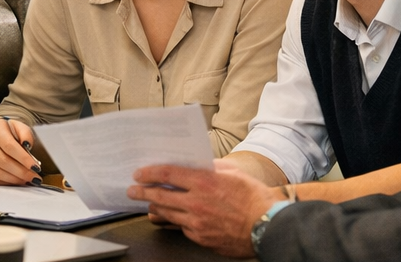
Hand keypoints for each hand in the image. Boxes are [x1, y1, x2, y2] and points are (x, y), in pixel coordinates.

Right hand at [0, 117, 42, 185]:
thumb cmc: (9, 132)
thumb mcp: (20, 128)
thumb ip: (26, 134)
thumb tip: (27, 144)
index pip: (9, 146)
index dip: (24, 159)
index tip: (36, 167)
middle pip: (3, 161)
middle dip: (21, 172)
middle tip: (34, 177)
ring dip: (14, 179)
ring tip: (27, 180)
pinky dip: (5, 183)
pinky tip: (16, 181)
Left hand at [125, 162, 276, 257]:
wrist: (268, 225)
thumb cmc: (254, 197)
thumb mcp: (232, 172)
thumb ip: (210, 166)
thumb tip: (194, 163)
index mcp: (204, 182)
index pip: (166, 174)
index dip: (148, 173)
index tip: (138, 173)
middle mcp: (196, 202)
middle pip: (159, 196)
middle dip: (142, 192)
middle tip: (132, 190)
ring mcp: (197, 222)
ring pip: (166, 213)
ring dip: (154, 207)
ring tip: (148, 202)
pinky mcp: (201, 237)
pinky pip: (181, 227)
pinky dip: (175, 220)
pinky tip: (171, 217)